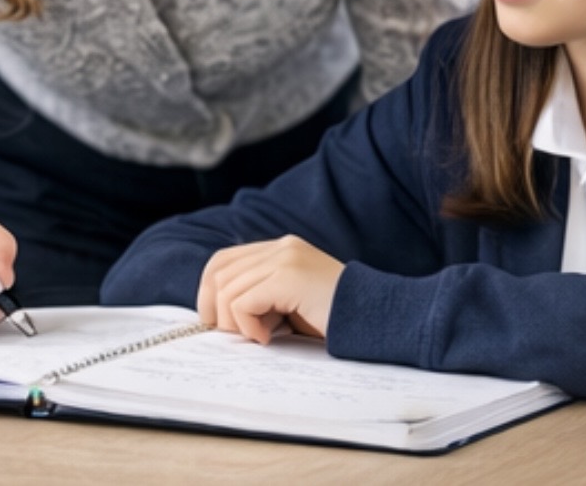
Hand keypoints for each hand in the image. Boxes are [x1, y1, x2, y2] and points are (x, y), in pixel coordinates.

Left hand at [197, 235, 342, 345]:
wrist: (376, 320)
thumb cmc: (334, 319)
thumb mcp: (292, 302)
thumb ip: (264, 295)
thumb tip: (221, 314)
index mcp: (282, 249)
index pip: (225, 259)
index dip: (209, 289)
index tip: (214, 320)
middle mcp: (282, 246)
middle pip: (220, 270)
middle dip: (215, 307)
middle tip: (230, 334)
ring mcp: (286, 258)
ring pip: (228, 288)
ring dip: (234, 321)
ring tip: (259, 337)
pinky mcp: (289, 276)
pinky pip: (243, 301)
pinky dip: (247, 325)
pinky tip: (268, 338)